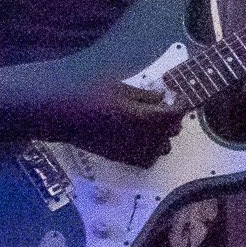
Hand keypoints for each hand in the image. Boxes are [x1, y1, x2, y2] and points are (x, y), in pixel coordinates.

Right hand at [53, 48, 184, 164]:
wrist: (63, 117)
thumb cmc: (89, 95)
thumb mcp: (118, 86)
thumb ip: (144, 94)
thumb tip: (162, 97)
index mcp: (146, 117)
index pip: (176, 113)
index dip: (182, 103)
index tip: (178, 96)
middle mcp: (144, 137)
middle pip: (173, 131)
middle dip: (172, 118)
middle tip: (164, 106)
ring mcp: (133, 150)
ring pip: (163, 148)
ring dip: (164, 136)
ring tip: (153, 123)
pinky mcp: (122, 158)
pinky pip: (147, 160)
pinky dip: (151, 151)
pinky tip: (142, 139)